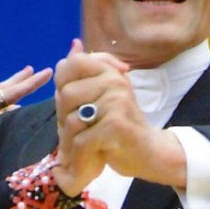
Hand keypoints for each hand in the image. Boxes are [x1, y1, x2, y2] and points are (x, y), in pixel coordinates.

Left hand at [53, 42, 187, 193]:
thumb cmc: (118, 126)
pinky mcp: (116, 125)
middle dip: (63, 119)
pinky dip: (78, 159)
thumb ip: (84, 75)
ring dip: (68, 143)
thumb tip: (74, 44)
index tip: (73, 106)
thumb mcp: (101, 96)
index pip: (70, 64)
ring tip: (76, 152)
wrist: (148, 152)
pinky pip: (82, 141)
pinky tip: (83, 164)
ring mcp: (116, 101)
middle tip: (73, 135)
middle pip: (66, 95)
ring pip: (71, 120)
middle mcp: (114, 80)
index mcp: (108, 70)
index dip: (61, 87)